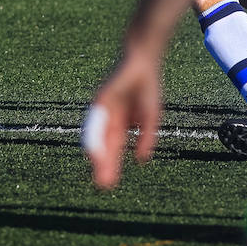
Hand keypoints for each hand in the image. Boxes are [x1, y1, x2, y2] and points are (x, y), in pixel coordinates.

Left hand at [82, 45, 162, 189]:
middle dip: (104, 165)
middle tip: (102, 186)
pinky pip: (98, 120)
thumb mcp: (151, 116)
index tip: (109, 185)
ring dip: (98, 155)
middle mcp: (109, 118)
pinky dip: (97, 135)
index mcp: (120, 123)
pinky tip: (95, 150)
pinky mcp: (101, 99)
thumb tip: (141, 160)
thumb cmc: (148, 85)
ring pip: (98, 136)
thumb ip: (146, 137)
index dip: (111, 165)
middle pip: (104, 146)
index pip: (113, 148)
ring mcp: (103, 109)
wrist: (143, 59)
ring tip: (99, 173)